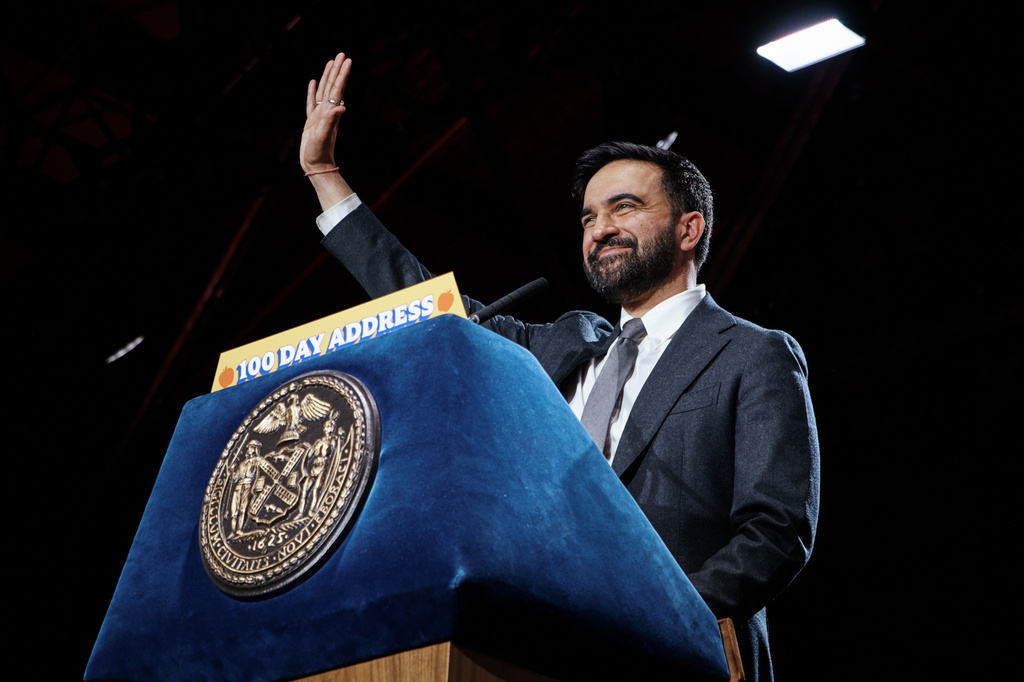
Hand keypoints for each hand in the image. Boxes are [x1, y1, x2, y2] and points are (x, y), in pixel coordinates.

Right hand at [300, 53, 351, 173]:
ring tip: (330, 63)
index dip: (342, 74)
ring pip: (324, 91)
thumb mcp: (324, 136)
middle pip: (333, 86)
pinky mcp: (312, 121)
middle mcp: (327, 111)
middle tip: (341, 54)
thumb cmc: (319, 152)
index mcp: (330, 112)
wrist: (316, 165)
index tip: (347, 60)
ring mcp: (319, 115)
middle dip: (337, 70)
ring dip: (327, 77)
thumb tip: (342, 107)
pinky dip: (313, 91)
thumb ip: (331, 121)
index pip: (337, 89)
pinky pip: (312, 102)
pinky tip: (313, 83)